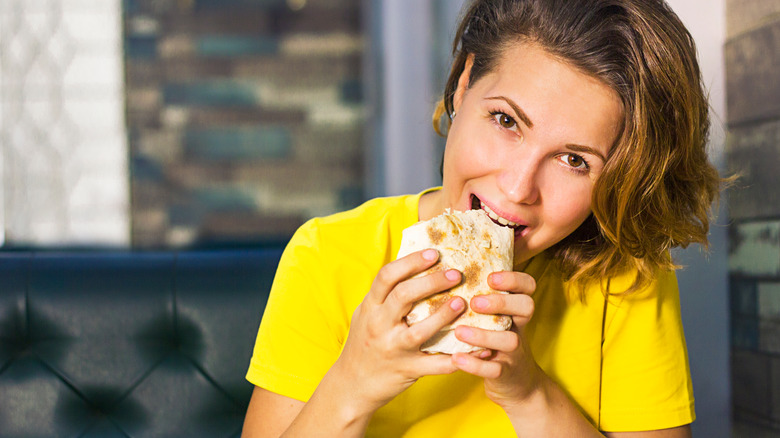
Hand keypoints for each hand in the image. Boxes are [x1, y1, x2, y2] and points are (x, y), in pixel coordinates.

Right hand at [331, 249, 466, 414]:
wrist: (351, 385)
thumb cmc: (364, 343)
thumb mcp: (367, 314)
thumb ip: (385, 294)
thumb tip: (414, 264)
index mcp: (370, 307)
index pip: (386, 277)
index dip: (411, 262)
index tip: (434, 253)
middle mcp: (379, 325)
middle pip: (403, 296)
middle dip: (431, 282)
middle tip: (455, 273)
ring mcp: (393, 349)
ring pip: (420, 330)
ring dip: (444, 315)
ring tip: (462, 302)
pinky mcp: (407, 370)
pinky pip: (436, 365)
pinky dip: (458, 359)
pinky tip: (479, 350)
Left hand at [450, 271, 541, 408]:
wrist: (515, 383)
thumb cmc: (494, 340)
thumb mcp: (493, 317)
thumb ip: (479, 295)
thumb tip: (447, 267)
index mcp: (515, 309)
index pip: (528, 286)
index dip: (513, 279)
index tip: (490, 277)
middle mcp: (519, 326)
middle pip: (526, 307)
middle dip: (501, 302)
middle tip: (474, 302)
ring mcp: (514, 351)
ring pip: (510, 340)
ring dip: (483, 334)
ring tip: (459, 331)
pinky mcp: (505, 373)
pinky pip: (494, 369)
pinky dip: (475, 365)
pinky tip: (457, 358)